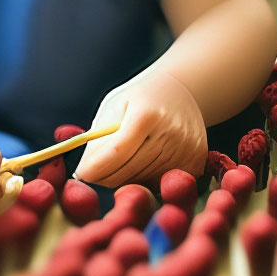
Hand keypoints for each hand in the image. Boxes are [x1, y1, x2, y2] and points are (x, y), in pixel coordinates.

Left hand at [74, 71, 206, 186]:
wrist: (181, 91)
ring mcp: (186, 149)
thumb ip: (99, 136)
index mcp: (147, 113)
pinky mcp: (195, 163)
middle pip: (128, 171)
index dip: (94, 167)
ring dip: (123, 178)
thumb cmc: (139, 98)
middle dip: (104, 175)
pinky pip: (159, 184)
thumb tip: (85, 172)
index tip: (81, 173)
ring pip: (142, 181)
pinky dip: (144, 180)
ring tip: (119, 162)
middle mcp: (171, 132)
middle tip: (94, 170)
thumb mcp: (114, 105)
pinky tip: (140, 165)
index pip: (116, 152)